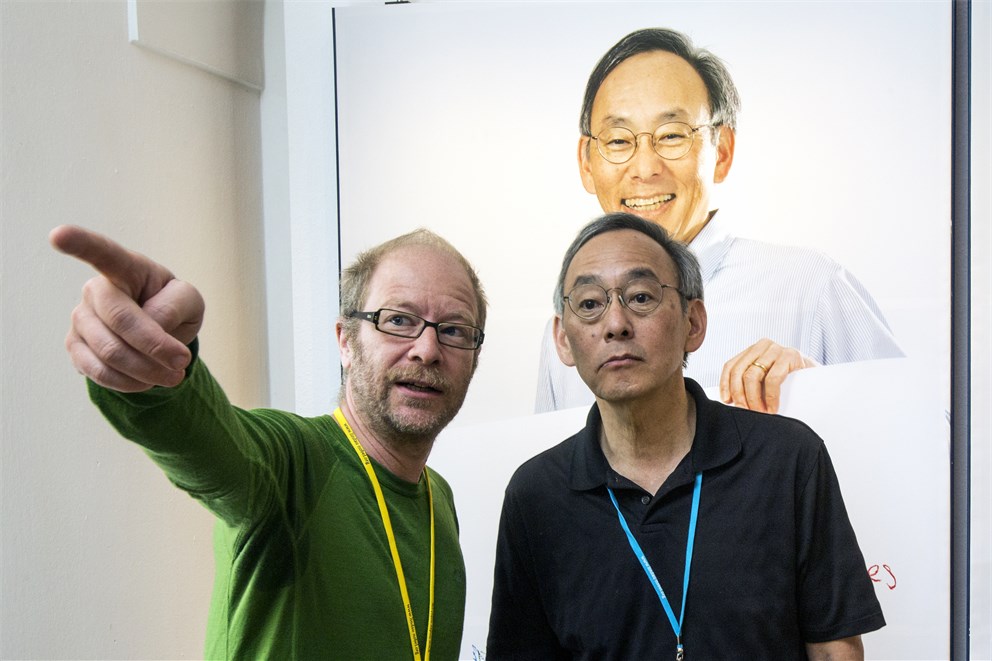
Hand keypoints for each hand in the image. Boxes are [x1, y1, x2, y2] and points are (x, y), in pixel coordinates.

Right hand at [50, 225, 204, 391]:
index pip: (101, 253)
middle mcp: (96, 290)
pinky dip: (130, 383)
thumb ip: (175, 306)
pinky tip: (147, 380)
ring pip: (111, 353)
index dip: (79, 243)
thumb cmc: (173, 306)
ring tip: (172, 375)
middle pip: (120, 321)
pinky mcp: (75, 347)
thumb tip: (150, 325)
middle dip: (156, 347)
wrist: (159, 332)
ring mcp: (80, 319)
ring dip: (148, 371)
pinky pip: (100, 373)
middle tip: (182, 362)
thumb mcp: (189, 300)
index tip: (57, 235)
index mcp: (126, 268)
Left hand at [718, 338, 813, 413]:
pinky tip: (772, 408)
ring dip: (754, 398)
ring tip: (760, 412)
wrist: (818, 377)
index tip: (727, 401)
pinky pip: (773, 379)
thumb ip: (749, 382)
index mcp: (753, 350)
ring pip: (753, 375)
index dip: (725, 384)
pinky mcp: (791, 356)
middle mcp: (763, 345)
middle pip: (740, 372)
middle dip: (740, 395)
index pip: (731, 365)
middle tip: (746, 412)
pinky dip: (770, 397)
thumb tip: (729, 400)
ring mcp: (777, 349)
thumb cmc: (788, 381)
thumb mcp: (765, 378)